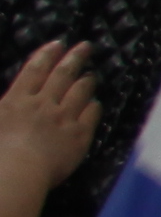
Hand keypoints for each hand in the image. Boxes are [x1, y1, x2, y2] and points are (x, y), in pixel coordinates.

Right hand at [0, 39, 96, 216]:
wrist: (15, 173)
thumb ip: (3, 105)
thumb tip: (9, 99)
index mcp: (17, 100)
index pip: (35, 70)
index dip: (48, 54)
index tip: (58, 43)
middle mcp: (43, 104)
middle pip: (63, 74)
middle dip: (76, 57)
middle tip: (87, 46)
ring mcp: (63, 118)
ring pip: (80, 91)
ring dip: (87, 80)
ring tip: (92, 75)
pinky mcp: (79, 136)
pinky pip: (91, 114)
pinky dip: (94, 106)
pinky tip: (95, 103)